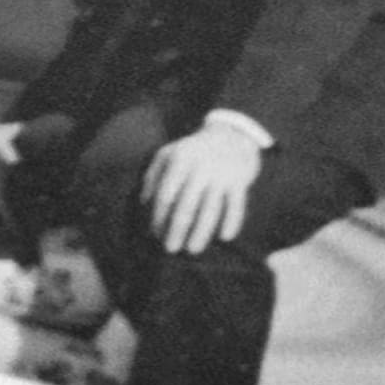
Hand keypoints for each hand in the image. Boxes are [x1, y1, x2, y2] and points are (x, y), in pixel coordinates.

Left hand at [143, 121, 263, 252]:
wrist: (231, 135)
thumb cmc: (192, 151)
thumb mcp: (168, 153)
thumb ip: (152, 175)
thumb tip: (144, 202)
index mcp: (180, 160)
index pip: (166, 194)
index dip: (159, 216)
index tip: (154, 233)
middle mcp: (201, 168)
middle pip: (187, 205)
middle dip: (177, 230)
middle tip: (170, 249)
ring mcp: (222, 175)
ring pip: (211, 209)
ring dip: (201, 232)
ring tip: (192, 250)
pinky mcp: (240, 181)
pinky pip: (237, 206)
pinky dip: (232, 222)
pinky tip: (225, 237)